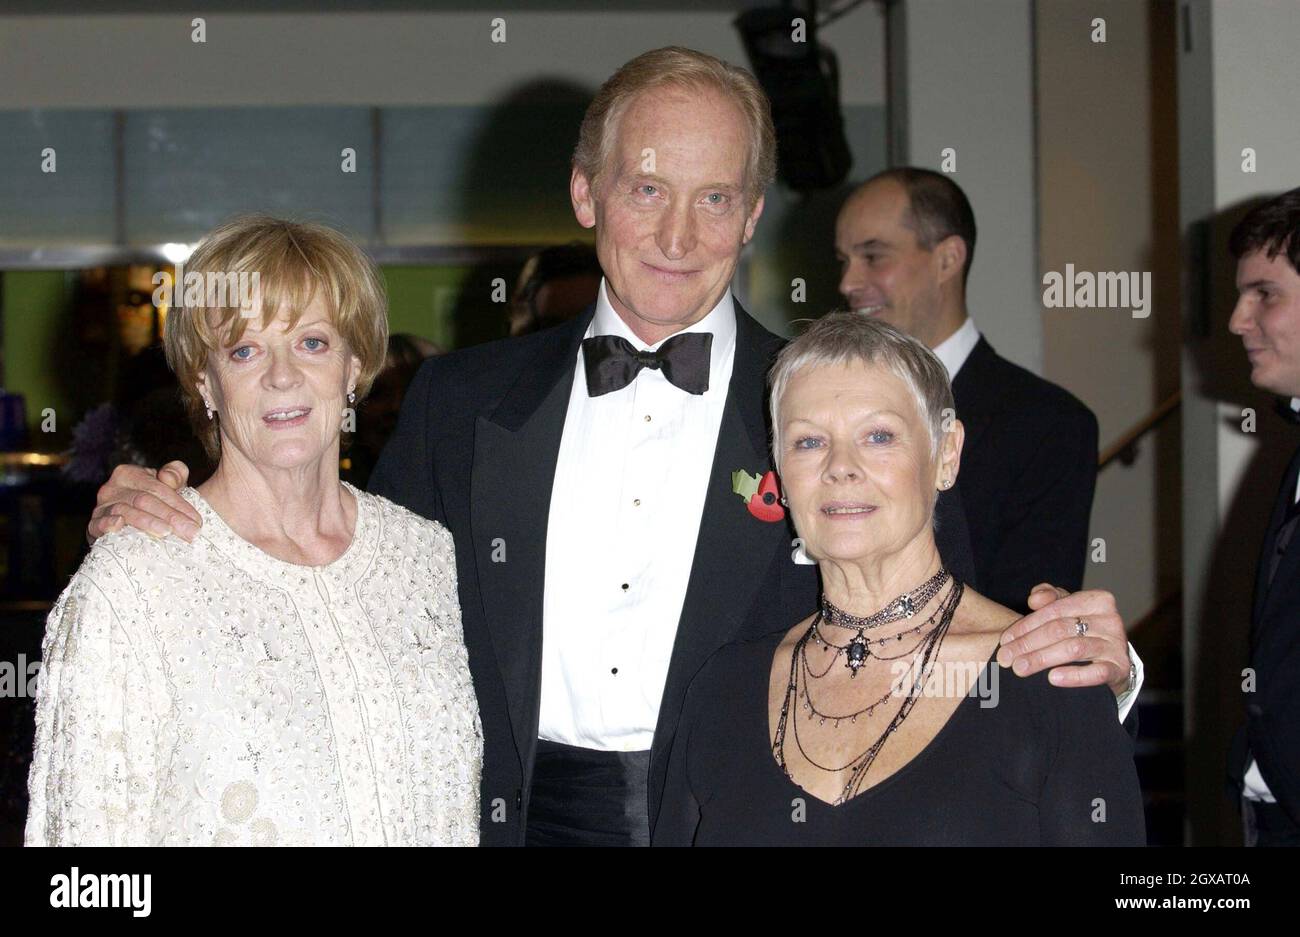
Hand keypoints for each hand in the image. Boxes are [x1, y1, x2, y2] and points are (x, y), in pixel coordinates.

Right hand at [87, 461, 201, 543]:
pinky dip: (108, 524)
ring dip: (147, 523)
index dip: (179, 504)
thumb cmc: (154, 502)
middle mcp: (112, 489)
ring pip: (126, 512)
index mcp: (129, 474)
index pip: (157, 488)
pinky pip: (98, 524)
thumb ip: (175, 474)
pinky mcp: (92, 526)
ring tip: (167, 533)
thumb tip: (168, 477)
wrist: (132, 525)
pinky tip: (120, 526)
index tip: (197, 521)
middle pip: (144, 500)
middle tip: (190, 533)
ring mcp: (100, 507)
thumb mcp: (168, 485)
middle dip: (171, 517)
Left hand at [996, 583, 1132, 696]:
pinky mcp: (1120, 668)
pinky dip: (1074, 676)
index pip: (1054, 610)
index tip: (1005, 640)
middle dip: (1028, 644)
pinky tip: (1053, 678)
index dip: (1026, 625)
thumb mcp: (1067, 609)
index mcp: (1096, 600)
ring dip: (1042, 658)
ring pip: (1074, 648)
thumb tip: (1034, 599)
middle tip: (1006, 658)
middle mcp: (1110, 620)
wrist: (1113, 660)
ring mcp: (1116, 645)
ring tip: (1020, 668)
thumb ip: (1049, 598)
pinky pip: (1097, 672)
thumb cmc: (1083, 630)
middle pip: (1060, 629)